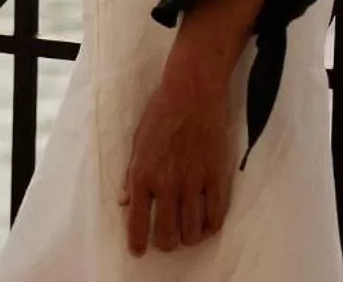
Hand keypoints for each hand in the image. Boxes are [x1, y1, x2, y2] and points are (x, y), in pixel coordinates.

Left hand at [119, 61, 235, 255]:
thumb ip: (133, 175)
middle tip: (167, 238)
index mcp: (143, 175)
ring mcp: (194, 182)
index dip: (138, 244)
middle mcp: (167, 184)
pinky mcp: (217, 176)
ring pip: (193, 232)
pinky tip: (206, 224)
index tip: (139, 250)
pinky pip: (216, 216)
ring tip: (187, 232)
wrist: (193, 91)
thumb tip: (125, 203)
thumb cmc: (161, 112)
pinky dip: (211, 227)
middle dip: (166, 243)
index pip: (138, 224)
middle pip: (168, 235)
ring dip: (189, 238)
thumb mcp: (138, 142)